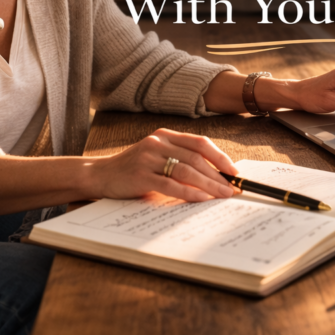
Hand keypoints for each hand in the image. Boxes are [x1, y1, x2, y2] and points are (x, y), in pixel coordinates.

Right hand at [87, 129, 237, 202]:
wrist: (100, 175)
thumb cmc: (134, 169)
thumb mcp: (157, 156)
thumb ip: (180, 159)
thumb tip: (215, 175)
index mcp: (165, 135)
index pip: (200, 143)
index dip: (220, 157)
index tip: (235, 172)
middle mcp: (157, 142)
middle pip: (196, 158)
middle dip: (218, 175)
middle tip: (233, 189)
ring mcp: (148, 158)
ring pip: (186, 170)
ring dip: (209, 185)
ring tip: (222, 196)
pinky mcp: (140, 176)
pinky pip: (170, 184)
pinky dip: (189, 192)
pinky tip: (201, 199)